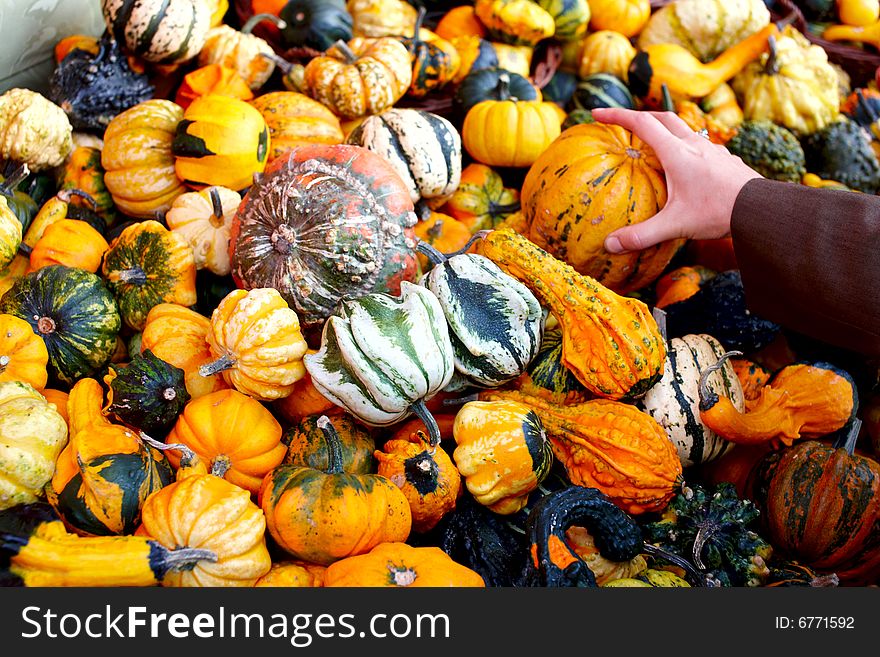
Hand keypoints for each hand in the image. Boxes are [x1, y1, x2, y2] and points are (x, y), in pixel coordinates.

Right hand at [590, 108, 761, 253]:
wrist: (761, 209)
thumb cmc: (717, 212)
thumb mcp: (675, 225)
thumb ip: (641, 235)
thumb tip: (609, 245)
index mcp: (677, 153)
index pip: (641, 123)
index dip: (616, 115)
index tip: (597, 113)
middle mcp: (694, 144)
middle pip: (663, 117)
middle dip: (639, 116)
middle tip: (622, 122)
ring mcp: (712, 150)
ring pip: (684, 128)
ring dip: (665, 128)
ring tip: (654, 143)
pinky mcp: (725, 159)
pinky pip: (700, 145)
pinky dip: (685, 145)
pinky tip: (687, 163)